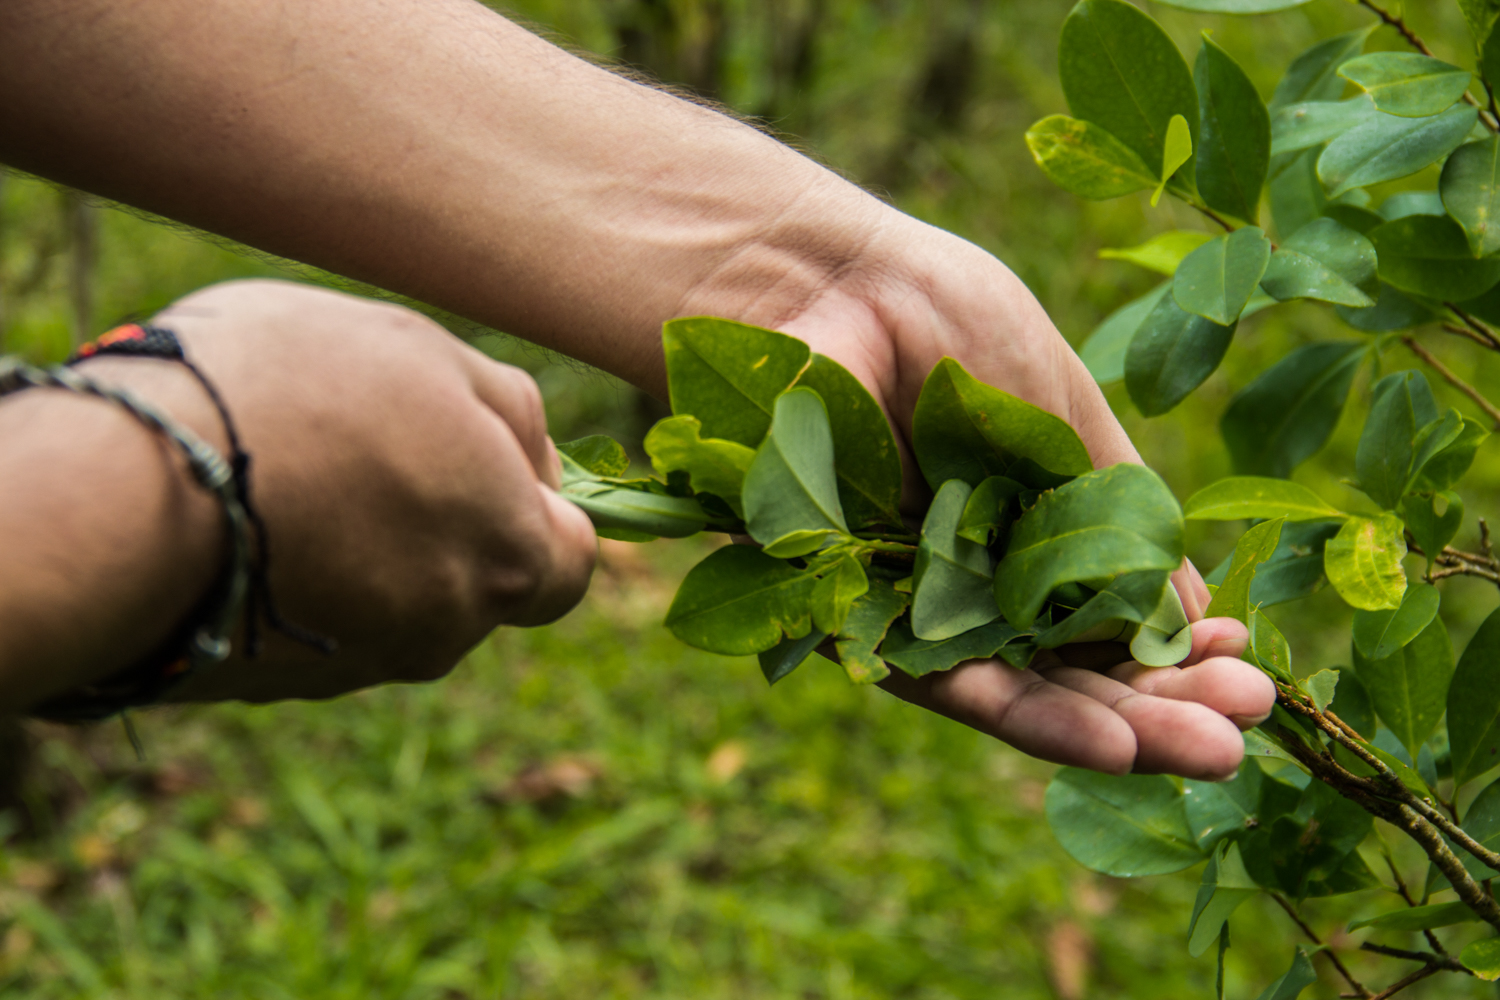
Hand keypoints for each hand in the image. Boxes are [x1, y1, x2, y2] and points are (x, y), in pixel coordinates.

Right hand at [20, 279, 595, 706]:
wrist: (127, 494)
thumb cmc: (295, 393)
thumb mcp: (424, 352)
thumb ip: (504, 410)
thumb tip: (539, 461)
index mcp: (508, 557)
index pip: (569, 560)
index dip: (535, 506)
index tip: (480, 457)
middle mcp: (445, 632)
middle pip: (471, 578)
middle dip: (439, 520)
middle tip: (364, 445)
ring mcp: (355, 671)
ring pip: (388, 601)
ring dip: (361, 544)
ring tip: (285, 466)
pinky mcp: (272, 687)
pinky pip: (312, 625)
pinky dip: (297, 579)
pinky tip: (242, 517)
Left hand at [767, 211, 1275, 779]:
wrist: (839, 283)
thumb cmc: (953, 327)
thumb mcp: (1066, 421)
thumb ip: (1121, 517)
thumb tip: (1195, 611)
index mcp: (1024, 527)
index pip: (1106, 614)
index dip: (1176, 650)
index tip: (1248, 664)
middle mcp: (970, 578)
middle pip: (1070, 667)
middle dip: (1160, 708)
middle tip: (1242, 738)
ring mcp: (912, 602)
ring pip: (1020, 691)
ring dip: (1113, 731)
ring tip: (1212, 756)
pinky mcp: (850, 617)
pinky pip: (943, 682)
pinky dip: (1026, 715)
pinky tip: (1111, 745)